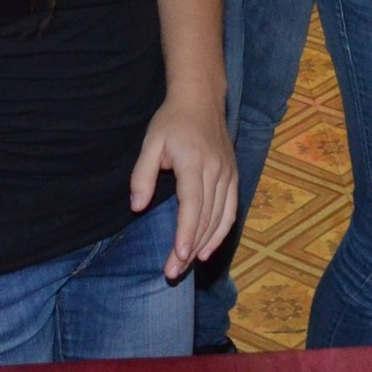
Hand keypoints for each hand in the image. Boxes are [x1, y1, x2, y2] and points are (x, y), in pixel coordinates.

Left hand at [131, 93, 235, 281]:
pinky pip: (231, 211)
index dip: (186, 232)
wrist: (202, 99)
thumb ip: (142, 175)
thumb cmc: (172, 121)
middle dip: (190, 248)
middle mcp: (216, 170)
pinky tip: (206, 250)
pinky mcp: (234, 177)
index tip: (179, 256)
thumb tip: (137, 207)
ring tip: (185, 266)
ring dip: (204, 245)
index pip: (193, 204)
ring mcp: (228, 174)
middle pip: (206, 217)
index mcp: (194, 161)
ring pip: (220, 218)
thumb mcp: (150, 142)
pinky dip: (220, 233)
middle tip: (172, 273)